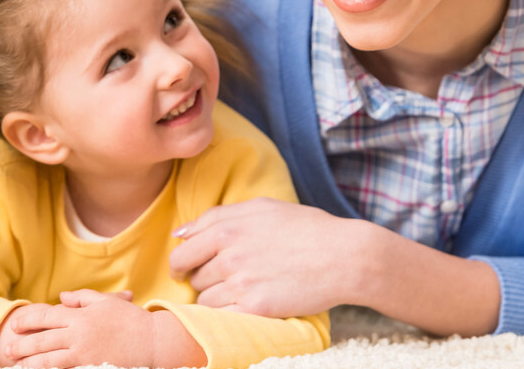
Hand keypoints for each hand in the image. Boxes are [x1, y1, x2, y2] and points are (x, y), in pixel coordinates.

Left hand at [0, 290, 160, 368]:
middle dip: (22, 345)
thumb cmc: (131, 319)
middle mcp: (80, 335)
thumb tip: (60, 298)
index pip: (48, 316)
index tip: (15, 324)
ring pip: (48, 361)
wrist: (153, 341)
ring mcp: (84, 355)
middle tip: (8, 349)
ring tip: (16, 365)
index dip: (29, 320)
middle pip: (42, 340)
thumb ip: (81, 297)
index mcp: (82, 316)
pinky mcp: (91, 368)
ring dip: (29, 364)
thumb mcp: (106, 302)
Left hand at [169, 197, 359, 316]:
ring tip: (242, 289)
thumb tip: (180, 233)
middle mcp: (229, 254)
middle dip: (200, 277)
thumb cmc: (306, 227)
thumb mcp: (262, 207)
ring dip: (215, 296)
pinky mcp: (255, 308)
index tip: (191, 266)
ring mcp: (241, 283)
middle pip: (192, 275)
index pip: (183, 249)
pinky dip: (227, 313)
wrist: (343, 256)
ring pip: (204, 298)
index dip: (183, 261)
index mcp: (227, 227)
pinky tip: (246, 303)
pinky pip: (221, 316)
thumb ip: (218, 216)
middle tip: (223, 277)